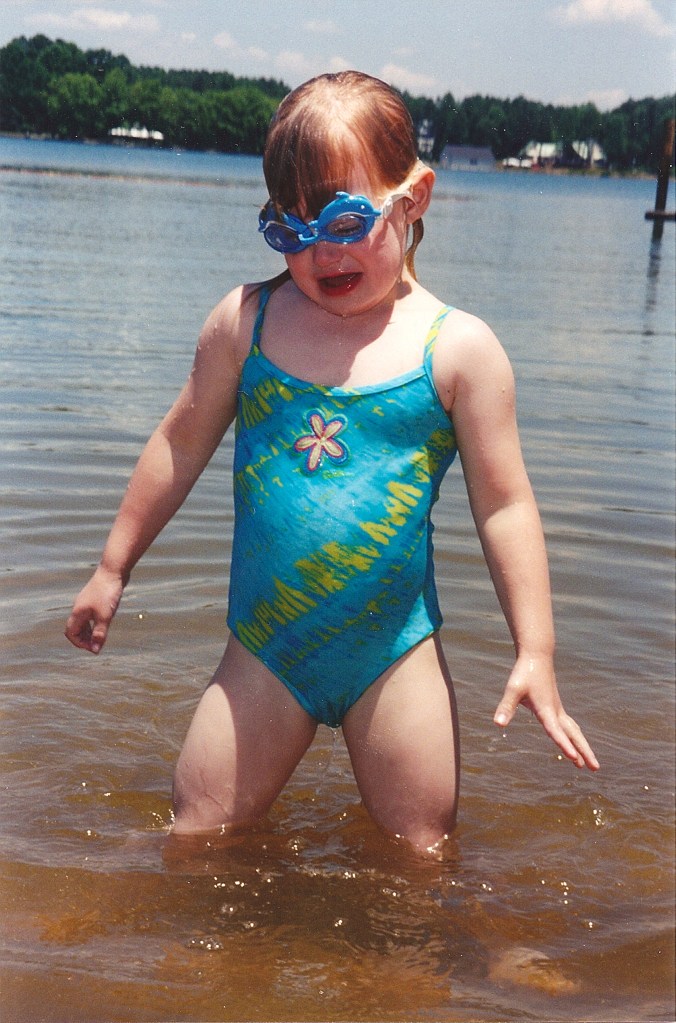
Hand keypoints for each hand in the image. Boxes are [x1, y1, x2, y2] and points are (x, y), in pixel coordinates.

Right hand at [65, 566, 124, 653]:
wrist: (112, 570)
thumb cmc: (107, 593)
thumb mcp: (105, 616)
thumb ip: (99, 634)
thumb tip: (95, 650)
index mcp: (77, 613)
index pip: (71, 633)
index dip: (79, 643)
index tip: (93, 648)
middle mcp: (79, 607)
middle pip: (75, 628)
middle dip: (84, 638)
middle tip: (97, 644)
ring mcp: (86, 602)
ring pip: (83, 621)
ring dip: (89, 631)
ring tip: (101, 636)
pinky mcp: (94, 597)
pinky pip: (90, 614)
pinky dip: (95, 621)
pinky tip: (106, 621)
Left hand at [494, 654, 598, 770]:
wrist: (537, 656)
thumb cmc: (524, 673)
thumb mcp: (513, 689)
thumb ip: (506, 707)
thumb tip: (498, 724)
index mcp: (546, 709)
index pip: (555, 731)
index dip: (564, 745)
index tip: (574, 759)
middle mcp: (556, 711)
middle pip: (573, 735)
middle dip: (584, 752)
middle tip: (595, 769)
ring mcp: (558, 709)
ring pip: (574, 731)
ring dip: (582, 746)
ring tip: (589, 765)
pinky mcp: (556, 707)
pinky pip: (569, 726)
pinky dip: (575, 737)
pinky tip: (574, 743)